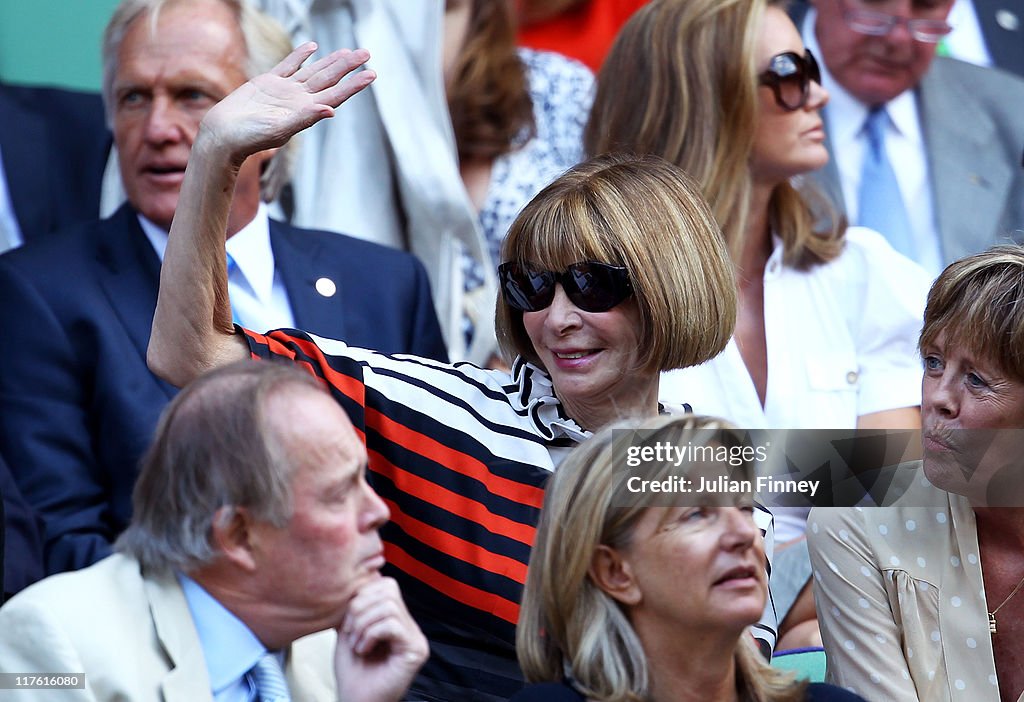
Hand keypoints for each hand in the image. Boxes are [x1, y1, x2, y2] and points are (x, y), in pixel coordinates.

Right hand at [198, 42, 374, 165]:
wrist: (223, 134)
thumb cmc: (250, 136)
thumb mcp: (280, 129)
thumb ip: (305, 118)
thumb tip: (331, 110)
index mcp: (305, 111)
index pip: (336, 94)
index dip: (354, 84)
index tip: (372, 73)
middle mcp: (298, 100)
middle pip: (329, 79)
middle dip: (348, 67)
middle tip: (366, 53)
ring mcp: (284, 90)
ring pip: (313, 71)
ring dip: (331, 61)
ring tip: (348, 52)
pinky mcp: (267, 82)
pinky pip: (289, 66)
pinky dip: (300, 56)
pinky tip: (312, 47)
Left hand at [334, 577, 428, 701]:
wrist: (355, 701)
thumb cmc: (352, 672)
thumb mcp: (348, 629)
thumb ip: (355, 604)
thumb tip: (360, 574)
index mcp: (396, 617)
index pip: (385, 583)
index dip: (361, 595)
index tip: (346, 621)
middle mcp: (410, 625)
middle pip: (388, 588)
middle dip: (360, 607)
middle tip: (350, 633)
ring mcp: (416, 637)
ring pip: (388, 605)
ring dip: (363, 624)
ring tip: (356, 644)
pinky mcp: (416, 650)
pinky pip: (392, 624)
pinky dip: (370, 634)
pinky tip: (363, 650)